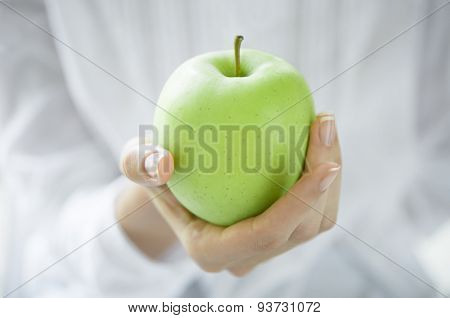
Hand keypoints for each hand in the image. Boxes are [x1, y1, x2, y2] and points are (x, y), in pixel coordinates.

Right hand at [120, 112, 340, 275]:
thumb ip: (138, 163)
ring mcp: (267, 247)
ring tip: (326, 125)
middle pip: (304, 228)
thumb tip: (162, 161)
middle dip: (325, 180)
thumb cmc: (157, 174)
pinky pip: (315, 207)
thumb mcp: (137, 163)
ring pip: (317, 221)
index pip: (266, 234)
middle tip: (326, 123)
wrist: (175, 185)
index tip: (325, 162)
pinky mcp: (282, 230)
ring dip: (331, 175)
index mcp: (214, 250)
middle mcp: (246, 256)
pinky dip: (321, 174)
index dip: (301, 203)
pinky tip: (317, 137)